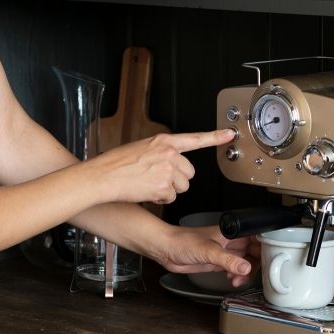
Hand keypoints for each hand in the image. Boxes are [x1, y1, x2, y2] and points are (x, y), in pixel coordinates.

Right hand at [84, 129, 236, 205]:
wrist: (103, 176)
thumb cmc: (115, 164)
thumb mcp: (141, 148)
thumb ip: (160, 152)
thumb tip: (171, 162)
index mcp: (163, 141)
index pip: (195, 138)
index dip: (216, 137)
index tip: (230, 134)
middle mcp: (169, 153)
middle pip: (189, 173)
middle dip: (177, 179)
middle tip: (156, 178)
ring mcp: (168, 169)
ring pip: (182, 187)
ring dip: (168, 190)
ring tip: (148, 184)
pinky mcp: (165, 186)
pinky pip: (171, 197)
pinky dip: (160, 198)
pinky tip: (146, 191)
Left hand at [152, 224, 260, 288]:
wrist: (166, 249)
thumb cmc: (182, 241)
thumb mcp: (208, 251)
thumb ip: (228, 260)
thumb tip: (246, 267)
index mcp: (231, 232)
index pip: (257, 237)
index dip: (266, 247)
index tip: (271, 258)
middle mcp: (230, 241)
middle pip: (254, 251)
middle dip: (257, 264)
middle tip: (254, 274)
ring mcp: (225, 252)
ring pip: (245, 262)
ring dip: (246, 273)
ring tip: (238, 280)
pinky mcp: (218, 262)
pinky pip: (235, 269)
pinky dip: (237, 276)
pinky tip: (232, 280)